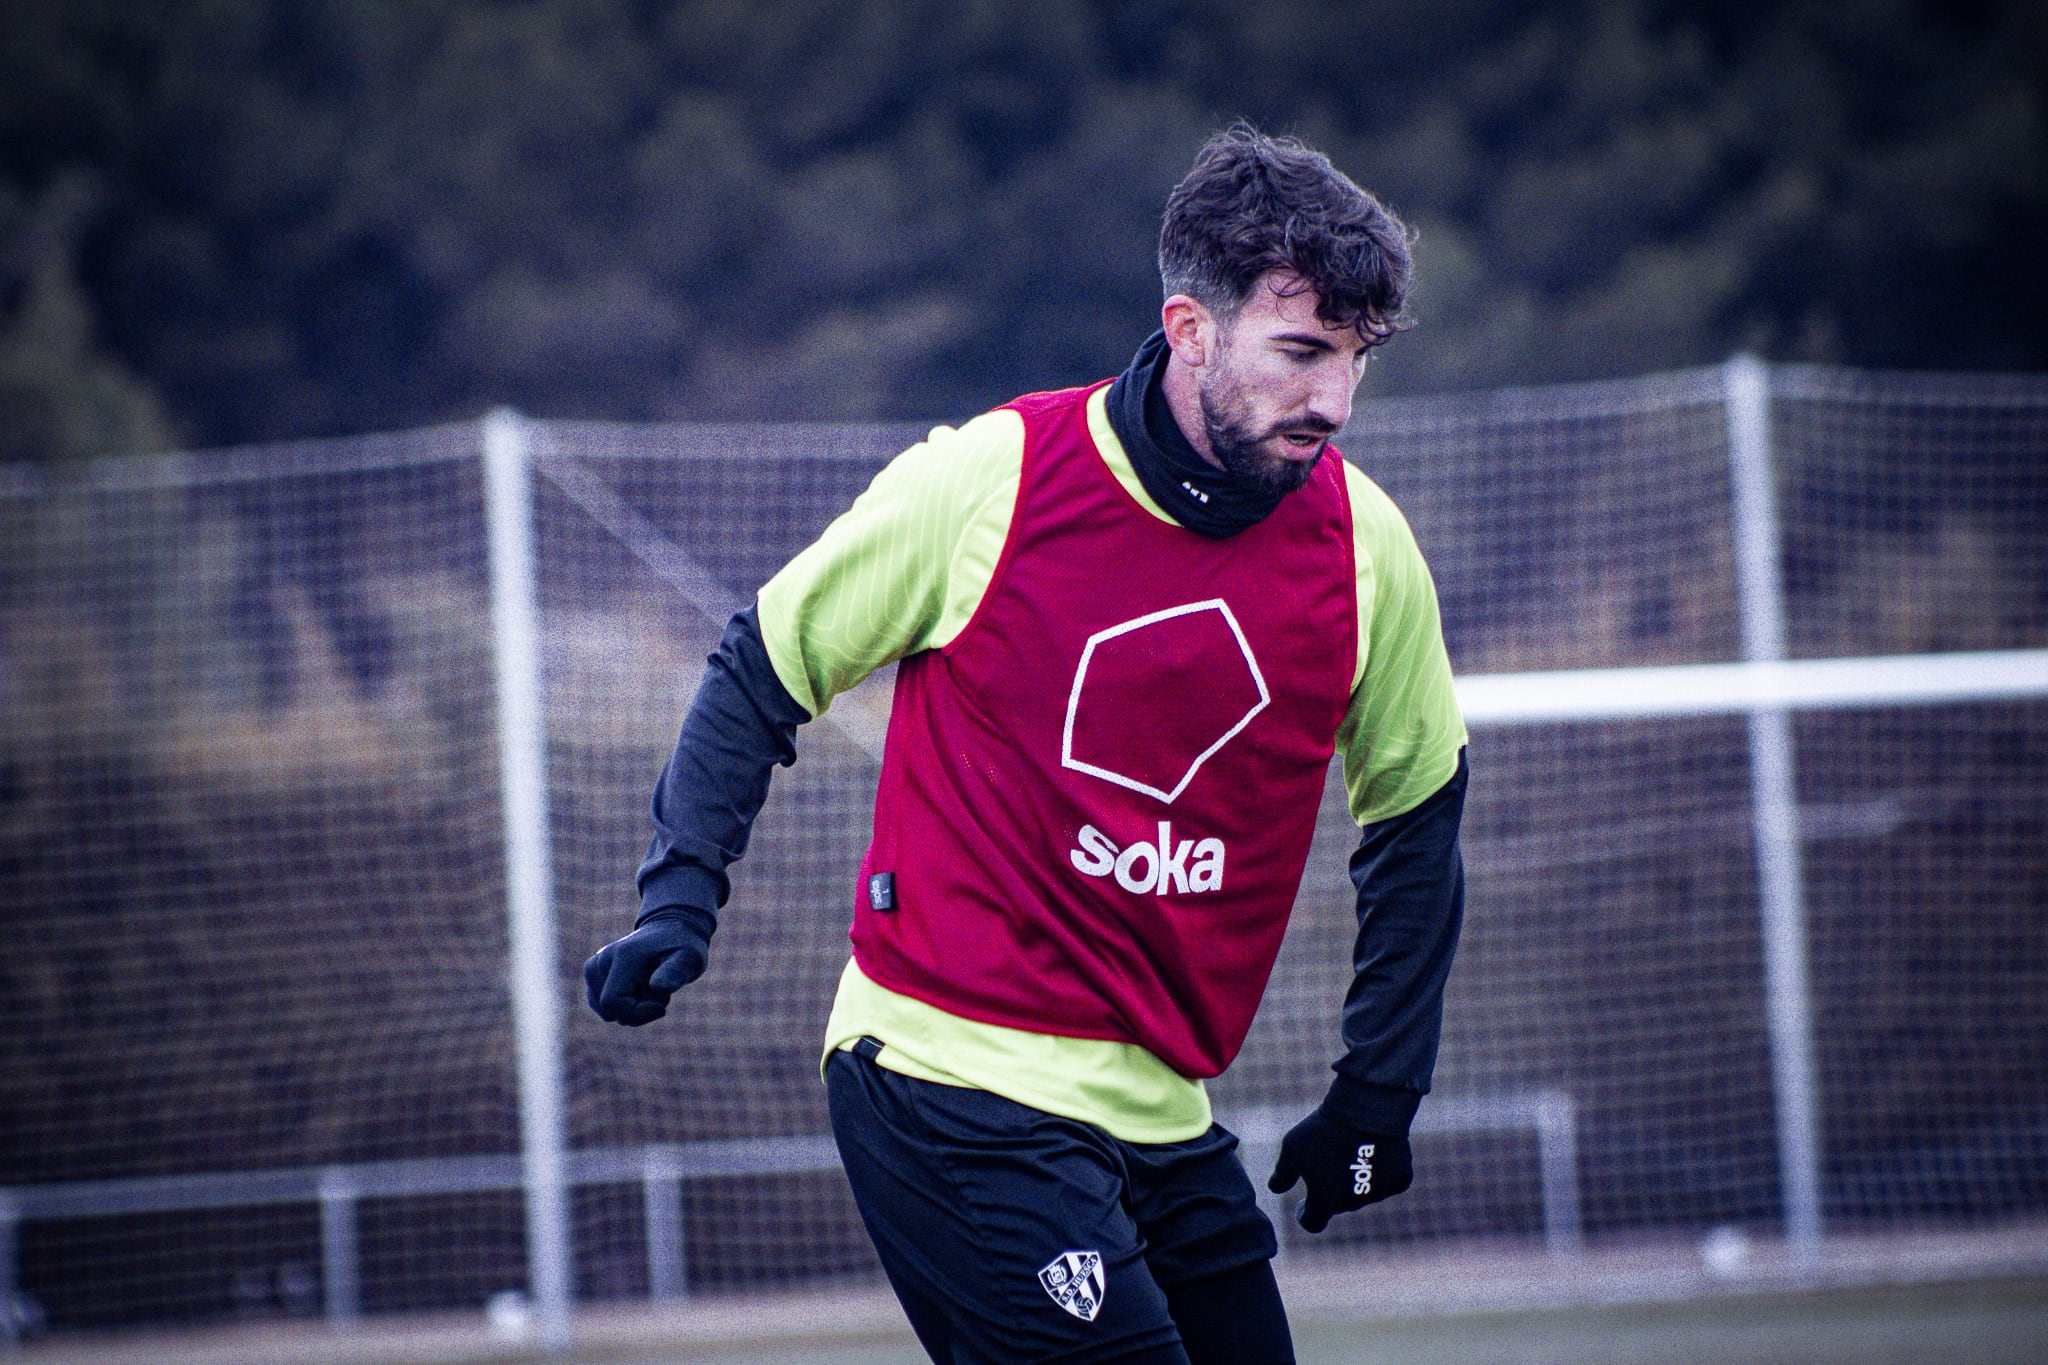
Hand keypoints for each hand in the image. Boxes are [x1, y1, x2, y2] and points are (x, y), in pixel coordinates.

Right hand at [583, 909, 710, 1025]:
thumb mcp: (689, 958)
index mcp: (623, 956)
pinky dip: (623, 1006)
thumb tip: (658, 987)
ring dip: (632, 1009)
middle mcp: (602, 960)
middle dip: (637, 1011)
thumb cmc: (682, 947)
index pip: (612, 1003)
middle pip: (608, 1011)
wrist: (670, 930)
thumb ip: (675, 972)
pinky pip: (604, 1008)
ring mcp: (593, 966)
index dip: (637, 1014)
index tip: (662, 1005)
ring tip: (649, 987)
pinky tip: (638, 990)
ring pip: (606, 1012)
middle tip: (658, 990)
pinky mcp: (593, 973)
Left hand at [1266, 1109, 1412, 1232]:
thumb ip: (1283, 1173)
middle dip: (1331, 1192)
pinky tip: (1373, 1150)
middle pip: (1338, 1205)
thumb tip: (1274, 1189)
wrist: (1366, 1108)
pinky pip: (1386, 1181)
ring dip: (1355, 1181)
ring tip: (1349, 1151)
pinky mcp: (1400, 1181)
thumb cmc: (1324, 1128)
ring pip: (1363, 1193)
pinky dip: (1379, 1170)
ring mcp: (1379, 1193)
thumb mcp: (1293, 1147)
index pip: (1312, 1222)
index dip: (1305, 1214)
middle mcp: (1353, 1204)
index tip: (1303, 1205)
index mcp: (1325, 1201)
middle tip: (1327, 1166)